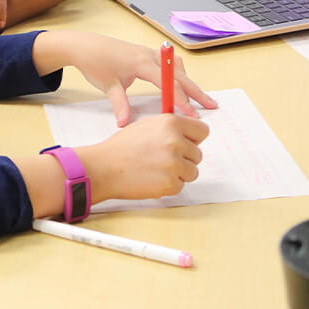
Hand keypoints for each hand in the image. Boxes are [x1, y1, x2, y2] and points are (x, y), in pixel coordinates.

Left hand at [32, 31, 217, 125]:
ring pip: (176, 67)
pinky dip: (177, 73)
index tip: (193, 114)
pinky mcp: (144, 53)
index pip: (169, 84)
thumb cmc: (95, 62)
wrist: (84, 45)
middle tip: (211, 105)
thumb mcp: (107, 85)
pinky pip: (168, 63)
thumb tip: (125, 124)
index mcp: (142, 63)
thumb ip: (119, 104)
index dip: (182, 100)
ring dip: (188, 81)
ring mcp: (147, 53)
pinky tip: (178, 82)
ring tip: (199, 97)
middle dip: (196, 91)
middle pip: (179, 74)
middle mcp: (149, 56)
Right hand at [81, 114, 209, 202]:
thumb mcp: (147, 126)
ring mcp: (174, 164)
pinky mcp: (171, 184)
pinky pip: (181, 185)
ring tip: (156, 168)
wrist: (105, 167)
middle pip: (198, 153)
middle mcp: (175, 142)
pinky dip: (169, 184)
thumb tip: (190, 135)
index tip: (186, 142)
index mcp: (170, 123)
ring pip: (192, 171)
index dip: (193, 138)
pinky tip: (152, 178)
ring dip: (179, 172)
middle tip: (162, 157)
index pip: (202, 130)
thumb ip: (170, 128)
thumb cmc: (123, 146)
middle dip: (184, 157)